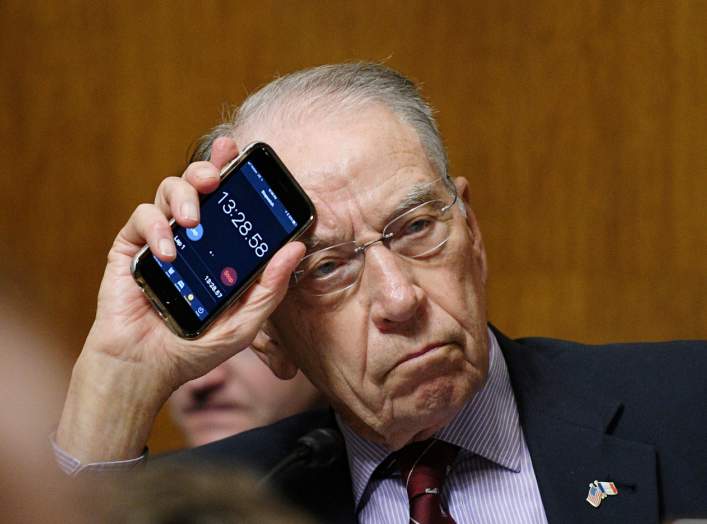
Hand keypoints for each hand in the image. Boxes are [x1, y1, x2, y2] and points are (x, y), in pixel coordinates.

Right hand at [57, 137, 304, 461]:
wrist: (146, 368)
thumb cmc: (195, 346)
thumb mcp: (244, 322)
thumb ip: (269, 288)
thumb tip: (296, 248)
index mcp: (219, 247)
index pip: (228, 199)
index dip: (233, 169)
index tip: (242, 151)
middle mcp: (191, 235)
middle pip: (197, 183)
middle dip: (207, 170)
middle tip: (216, 178)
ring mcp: (161, 238)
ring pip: (167, 190)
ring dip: (182, 196)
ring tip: (191, 220)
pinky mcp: (131, 248)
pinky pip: (141, 218)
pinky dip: (155, 229)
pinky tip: (167, 253)